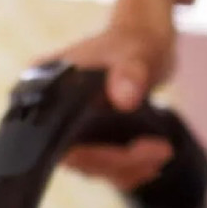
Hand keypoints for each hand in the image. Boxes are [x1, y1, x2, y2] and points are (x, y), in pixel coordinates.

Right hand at [40, 0, 181, 189]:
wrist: (142, 39)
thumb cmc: (135, 39)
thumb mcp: (136, 52)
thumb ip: (130, 73)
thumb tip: (126, 99)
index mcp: (45, 92)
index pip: (61, 141)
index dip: (97, 154)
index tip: (136, 152)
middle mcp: (48, 116)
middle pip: (77, 158)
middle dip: (120, 162)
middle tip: (161, 152)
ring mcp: (66, 130)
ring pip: (91, 166)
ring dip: (126, 168)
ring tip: (161, 154)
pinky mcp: (84, 138)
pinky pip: (100, 165)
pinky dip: (125, 168)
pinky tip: (150, 162)